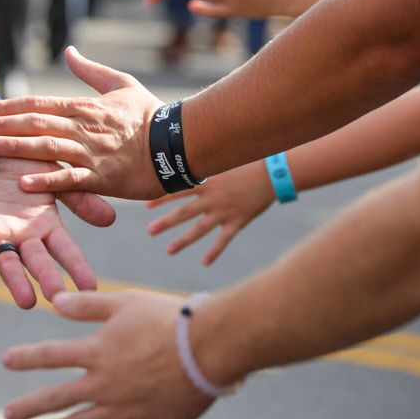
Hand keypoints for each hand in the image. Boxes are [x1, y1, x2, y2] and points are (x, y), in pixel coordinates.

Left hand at [0, 47, 165, 199]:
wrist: (179, 142)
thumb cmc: (151, 115)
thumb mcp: (121, 84)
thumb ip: (91, 70)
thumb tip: (69, 51)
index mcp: (85, 106)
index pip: (38, 103)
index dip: (8, 106)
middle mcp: (83, 127)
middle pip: (34, 124)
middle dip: (0, 125)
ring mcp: (92, 152)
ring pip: (46, 148)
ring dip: (15, 148)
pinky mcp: (103, 177)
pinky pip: (71, 179)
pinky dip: (47, 181)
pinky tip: (24, 183)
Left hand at [0, 138, 115, 308]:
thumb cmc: (15, 160)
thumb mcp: (51, 175)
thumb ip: (76, 197)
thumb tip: (111, 219)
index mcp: (45, 224)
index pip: (65, 251)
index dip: (77, 268)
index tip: (91, 289)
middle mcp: (23, 235)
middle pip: (38, 261)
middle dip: (48, 279)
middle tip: (57, 298)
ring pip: (8, 262)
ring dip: (17, 282)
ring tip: (27, 302)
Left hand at [2, 290, 214, 418]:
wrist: (209, 349)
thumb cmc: (170, 319)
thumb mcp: (126, 303)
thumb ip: (89, 304)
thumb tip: (53, 302)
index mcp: (98, 352)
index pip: (51, 356)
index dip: (26, 358)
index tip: (6, 361)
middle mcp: (104, 384)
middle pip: (58, 398)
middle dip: (30, 406)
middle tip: (7, 415)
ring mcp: (124, 409)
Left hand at [146, 160, 274, 263]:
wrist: (272, 174)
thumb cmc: (249, 163)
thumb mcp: (225, 160)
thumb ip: (209, 163)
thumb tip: (194, 156)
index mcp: (207, 183)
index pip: (178, 191)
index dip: (162, 197)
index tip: (146, 205)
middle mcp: (212, 199)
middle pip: (183, 213)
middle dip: (165, 223)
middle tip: (150, 231)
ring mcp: (224, 213)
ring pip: (199, 229)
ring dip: (183, 241)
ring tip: (168, 250)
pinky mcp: (237, 222)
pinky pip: (223, 240)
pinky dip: (214, 252)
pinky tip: (204, 262)